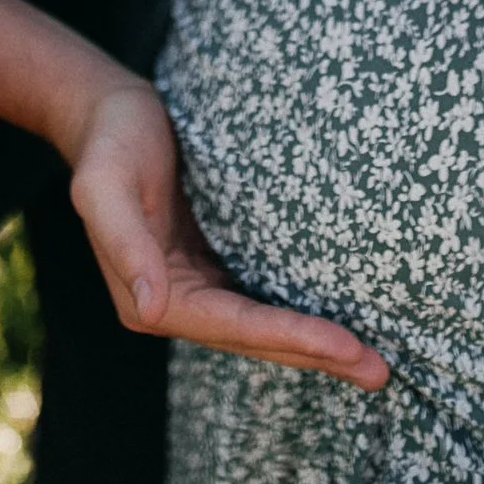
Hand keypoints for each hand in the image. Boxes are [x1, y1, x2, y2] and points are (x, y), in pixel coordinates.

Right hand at [68, 73, 390, 389]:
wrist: (111, 112)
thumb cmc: (111, 141)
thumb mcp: (103, 184)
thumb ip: (123, 243)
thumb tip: (150, 309)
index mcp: (150, 297)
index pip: (235, 327)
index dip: (292, 339)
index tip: (347, 347)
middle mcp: (175, 300)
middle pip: (257, 337)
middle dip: (317, 355)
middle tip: (379, 371)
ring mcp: (198, 282)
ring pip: (264, 325)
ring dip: (315, 345)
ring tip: (372, 362)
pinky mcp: (215, 259)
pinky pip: (262, 295)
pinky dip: (299, 312)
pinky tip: (335, 319)